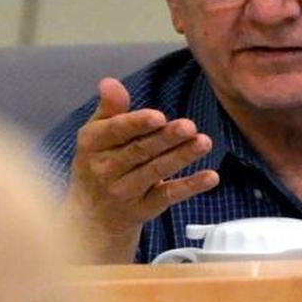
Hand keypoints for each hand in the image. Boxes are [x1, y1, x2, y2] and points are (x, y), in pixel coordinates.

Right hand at [64, 77, 218, 262]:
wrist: (90, 219)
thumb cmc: (98, 166)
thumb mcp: (96, 136)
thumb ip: (110, 108)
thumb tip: (110, 82)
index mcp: (92, 144)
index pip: (116, 131)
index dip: (137, 124)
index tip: (158, 116)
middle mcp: (105, 169)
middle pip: (139, 151)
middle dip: (165, 139)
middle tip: (189, 126)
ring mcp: (124, 192)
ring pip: (156, 172)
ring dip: (181, 156)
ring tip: (204, 142)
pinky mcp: (144, 209)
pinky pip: (168, 196)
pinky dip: (190, 186)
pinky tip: (210, 177)